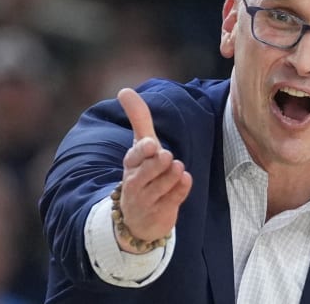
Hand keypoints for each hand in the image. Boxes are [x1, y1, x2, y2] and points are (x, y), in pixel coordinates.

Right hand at [114, 88, 191, 252]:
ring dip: (173, 174)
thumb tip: (124, 90)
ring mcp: (147, 200)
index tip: (151, 144)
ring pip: (163, 184)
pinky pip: (174, 198)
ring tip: (178, 168)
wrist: (138, 220)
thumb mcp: (141, 147)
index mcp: (131, 164)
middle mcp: (135, 183)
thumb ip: (138, 119)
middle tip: (167, 156)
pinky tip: (186, 180)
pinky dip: (182, 188)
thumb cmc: (143, 174)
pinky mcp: (161, 213)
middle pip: (149, 170)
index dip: (143, 150)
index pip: (134, 156)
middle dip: (159, 163)